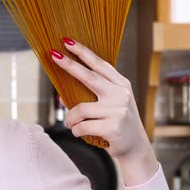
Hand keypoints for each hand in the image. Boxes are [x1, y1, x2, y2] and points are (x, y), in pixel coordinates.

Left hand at [51, 38, 157, 184]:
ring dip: (70, 119)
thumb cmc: (115, 122)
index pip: (99, 64)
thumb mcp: (106, 106)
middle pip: (89, 77)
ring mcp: (118, 110)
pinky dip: (76, 130)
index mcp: (120, 84)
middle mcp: (120, 94)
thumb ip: (86, 97)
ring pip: (79, 109)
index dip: (82, 52)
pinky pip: (82, 126)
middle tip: (54, 55)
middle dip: (69, 65)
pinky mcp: (113, 127)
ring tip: (72, 124)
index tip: (67, 41)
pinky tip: (82, 133)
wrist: (135, 148)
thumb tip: (60, 94)